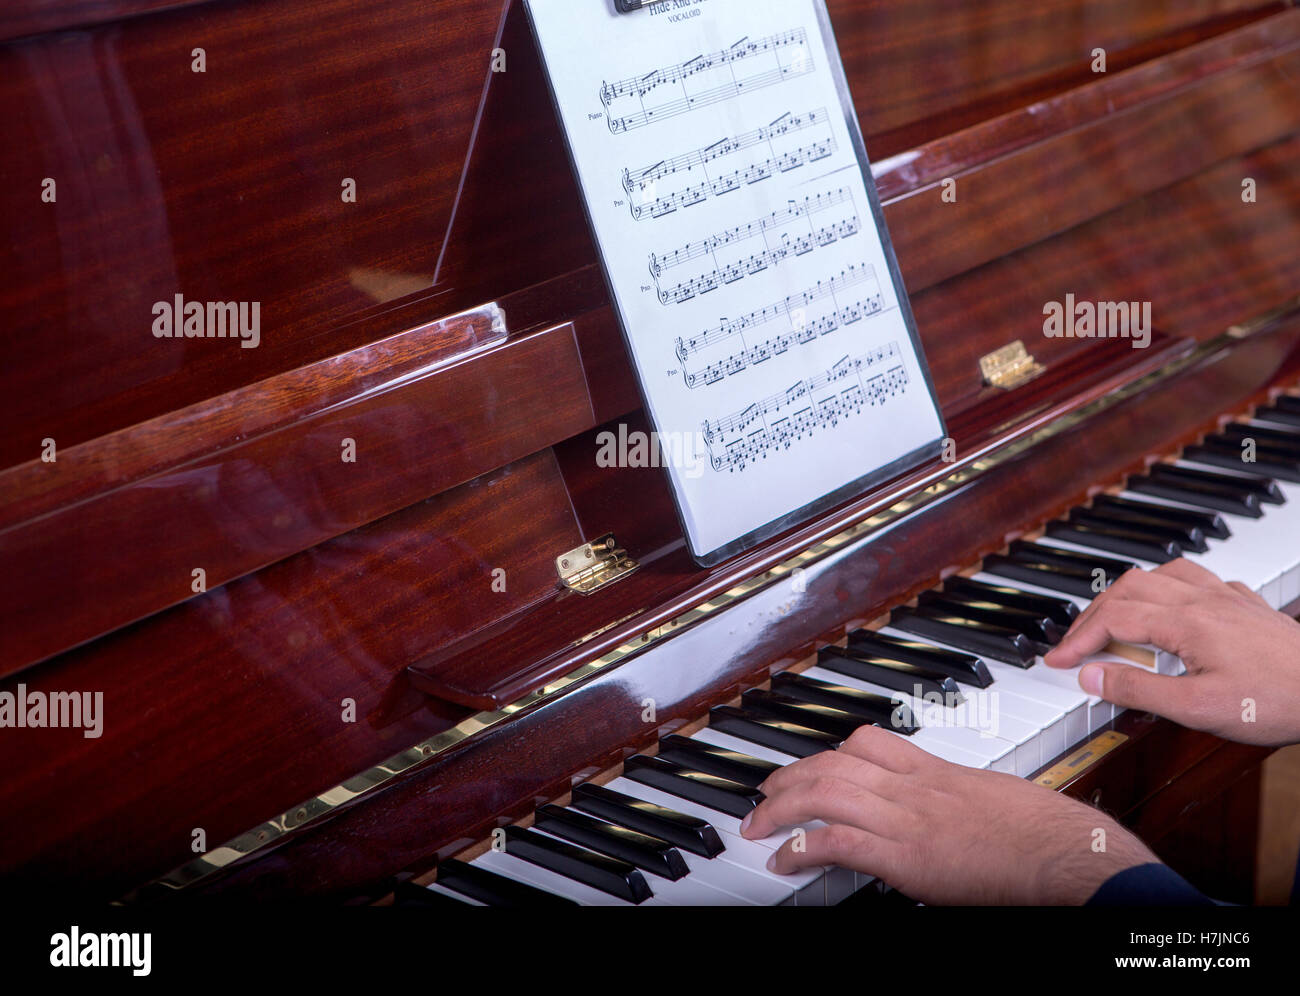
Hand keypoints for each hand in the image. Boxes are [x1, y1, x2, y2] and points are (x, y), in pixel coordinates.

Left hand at [740, 725, 1157, 904]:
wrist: (1070, 855)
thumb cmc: (1048, 835)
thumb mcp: (996, 799)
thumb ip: (960, 801)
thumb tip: (949, 819)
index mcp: (939, 772)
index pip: (870, 742)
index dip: (830, 751)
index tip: (811, 765)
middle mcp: (917, 788)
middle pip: (834, 762)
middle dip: (790, 775)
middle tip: (765, 794)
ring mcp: (909, 819)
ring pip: (825, 792)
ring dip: (781, 807)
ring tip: (759, 825)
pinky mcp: (907, 856)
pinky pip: (838, 841)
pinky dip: (802, 847)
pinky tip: (784, 859)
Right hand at [1045, 558, 1299, 745]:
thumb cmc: (1278, 701)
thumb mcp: (1198, 708)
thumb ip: (1139, 690)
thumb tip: (1092, 676)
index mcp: (1186, 621)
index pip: (1113, 618)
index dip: (1078, 638)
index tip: (1058, 659)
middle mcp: (1203, 600)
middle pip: (1129, 587)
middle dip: (1094, 613)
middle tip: (1076, 642)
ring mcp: (1228, 598)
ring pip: (1162, 572)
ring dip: (1129, 592)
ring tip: (1115, 617)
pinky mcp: (1248, 606)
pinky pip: (1199, 578)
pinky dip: (1170, 587)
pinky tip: (1174, 606)